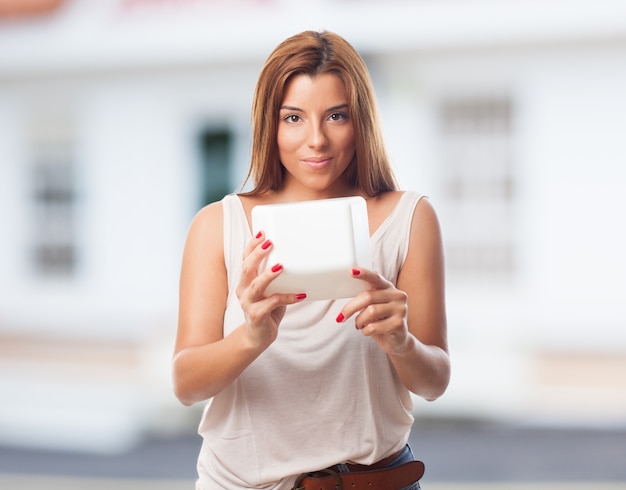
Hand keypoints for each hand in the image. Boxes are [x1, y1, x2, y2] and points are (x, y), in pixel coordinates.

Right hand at [236, 232, 305, 349]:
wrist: (257, 337)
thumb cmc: (267, 308)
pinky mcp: (256, 316)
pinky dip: (288, 298)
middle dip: (257, 253)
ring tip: (281, 266)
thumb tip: (298, 258)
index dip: (252, 245)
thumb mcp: (270, 289)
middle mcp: (243, 290)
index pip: (245, 258)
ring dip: (268, 275)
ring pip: (256, 286)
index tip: (262, 232)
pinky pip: (273, 304)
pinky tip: (301, 295)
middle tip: (270, 243)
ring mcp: (248, 303)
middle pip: (246, 268)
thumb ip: (276, 276)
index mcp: (245, 280)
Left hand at [336, 268, 411, 355]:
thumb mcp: (373, 307)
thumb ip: (365, 300)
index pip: (375, 277)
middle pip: (368, 296)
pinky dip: (365, 330)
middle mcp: (397, 295)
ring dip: (359, 321)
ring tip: (359, 325)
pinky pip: (374, 327)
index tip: (351, 271)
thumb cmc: (381, 321)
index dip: (364, 274)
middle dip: (350, 308)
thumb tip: (346, 303)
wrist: (397, 340)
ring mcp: (400, 309)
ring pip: (370, 312)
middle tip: (341, 317)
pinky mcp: (399, 324)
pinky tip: (367, 331)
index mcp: (388, 287)